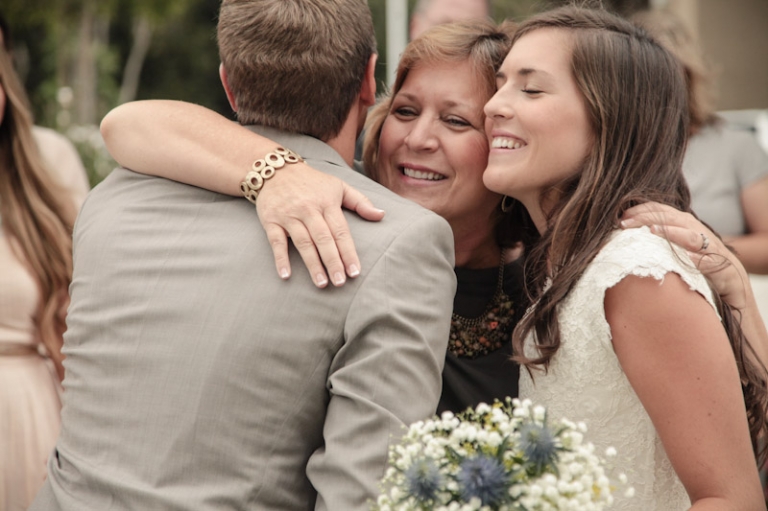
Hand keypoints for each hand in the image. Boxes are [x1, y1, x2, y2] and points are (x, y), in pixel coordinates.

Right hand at [256, 162, 384, 287]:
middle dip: (333, 262)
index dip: (348, 252)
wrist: (275, 169)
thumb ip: (360, 202)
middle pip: (324, 239)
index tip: (355, 271)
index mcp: (327, 203)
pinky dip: (280, 258)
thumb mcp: (338, 186)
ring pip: (303, 243)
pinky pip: (276, 241)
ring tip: (321, 283)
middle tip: (340, 282)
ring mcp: (290, 215)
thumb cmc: (311, 182)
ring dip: (312, 264)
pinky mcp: (271, 220)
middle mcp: (309, 210)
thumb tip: (381, 215)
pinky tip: (286, 275)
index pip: (341, 231)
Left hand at [620, 202, 749, 308]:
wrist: (735, 294)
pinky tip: (688, 258)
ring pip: (695, 237)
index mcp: (689, 230)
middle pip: (676, 220)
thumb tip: (627, 243)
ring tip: (653, 230)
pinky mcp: (726, 271)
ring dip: (674, 233)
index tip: (621, 217)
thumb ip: (660, 247)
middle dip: (650, 218)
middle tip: (626, 223)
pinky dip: (702, 260)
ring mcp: (716, 253)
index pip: (666, 213)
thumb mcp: (677, 258)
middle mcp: (703, 236)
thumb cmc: (700, 274)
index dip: (644, 211)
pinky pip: (714, 264)